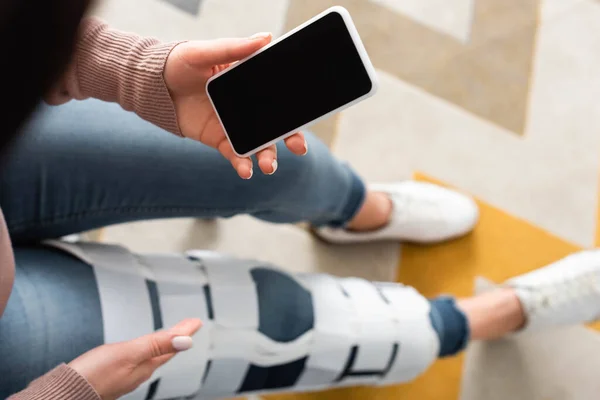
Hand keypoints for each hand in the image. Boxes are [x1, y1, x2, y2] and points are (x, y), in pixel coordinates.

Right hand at [69, 319, 201, 399]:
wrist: (64, 394)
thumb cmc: (94, 375)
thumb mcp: (129, 353)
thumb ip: (157, 345)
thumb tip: (187, 341)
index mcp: (146, 365)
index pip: (172, 345)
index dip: (184, 331)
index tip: (196, 321)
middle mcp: (139, 372)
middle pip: (164, 351)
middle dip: (177, 336)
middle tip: (189, 325)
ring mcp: (126, 375)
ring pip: (152, 357)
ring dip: (163, 343)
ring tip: (172, 335)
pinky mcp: (113, 377)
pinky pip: (138, 361)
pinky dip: (147, 351)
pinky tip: (143, 352)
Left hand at [164, 34, 307, 178]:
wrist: (152, 86)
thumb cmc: (178, 63)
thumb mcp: (204, 52)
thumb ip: (233, 48)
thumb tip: (266, 37)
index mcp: (249, 83)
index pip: (279, 96)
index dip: (295, 108)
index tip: (306, 117)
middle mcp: (247, 106)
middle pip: (276, 125)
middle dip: (291, 138)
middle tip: (299, 147)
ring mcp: (235, 125)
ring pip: (259, 144)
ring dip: (268, 156)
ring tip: (268, 166)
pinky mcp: (220, 140)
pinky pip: (236, 155)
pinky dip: (243, 165)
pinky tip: (246, 171)